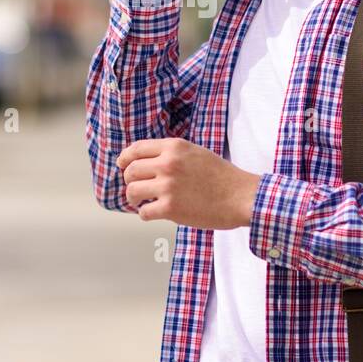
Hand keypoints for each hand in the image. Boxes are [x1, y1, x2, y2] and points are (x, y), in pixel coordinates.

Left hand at [116, 137, 259, 228]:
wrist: (241, 197)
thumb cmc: (222, 177)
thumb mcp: (195, 153)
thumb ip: (172, 154)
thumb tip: (147, 162)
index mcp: (174, 147)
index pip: (137, 149)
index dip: (125, 158)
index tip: (122, 166)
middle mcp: (168, 163)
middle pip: (131, 170)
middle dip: (129, 181)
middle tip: (135, 189)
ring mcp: (168, 186)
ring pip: (132, 191)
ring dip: (133, 199)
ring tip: (140, 202)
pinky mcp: (170, 208)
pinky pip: (144, 212)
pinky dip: (145, 214)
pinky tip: (153, 214)